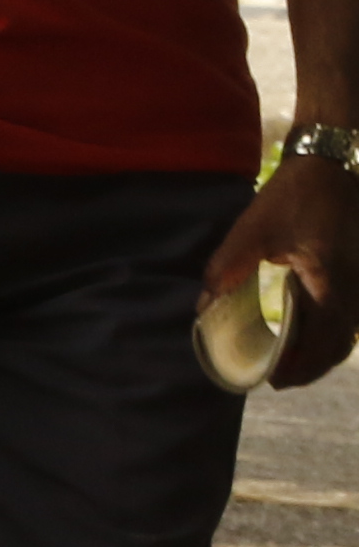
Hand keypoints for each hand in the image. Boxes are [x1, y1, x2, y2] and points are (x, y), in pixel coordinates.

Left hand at [207, 151, 358, 389]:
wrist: (329, 165)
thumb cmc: (293, 196)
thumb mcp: (253, 231)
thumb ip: (227, 269)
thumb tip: (203, 307)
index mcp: (332, 282)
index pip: (323, 341)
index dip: (300, 366)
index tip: (274, 380)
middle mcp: (353, 287)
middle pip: (339, 344)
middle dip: (310, 366)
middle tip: (279, 379)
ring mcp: (357, 280)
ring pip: (345, 331)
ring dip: (319, 351)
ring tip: (288, 362)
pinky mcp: (352, 272)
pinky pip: (344, 313)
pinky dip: (325, 330)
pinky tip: (300, 331)